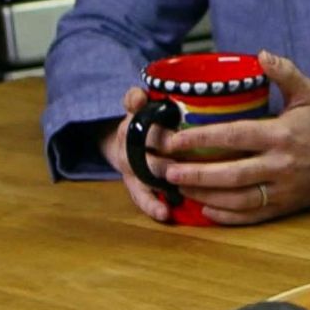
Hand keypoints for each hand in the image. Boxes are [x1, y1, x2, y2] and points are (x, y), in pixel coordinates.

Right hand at [98, 86, 174, 223]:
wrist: (124, 142)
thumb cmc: (144, 120)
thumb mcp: (138, 105)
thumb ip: (136, 98)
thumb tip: (138, 96)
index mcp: (132, 124)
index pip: (140, 123)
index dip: (153, 127)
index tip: (170, 130)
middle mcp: (129, 148)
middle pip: (145, 154)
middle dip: (164, 159)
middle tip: (185, 163)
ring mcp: (132, 170)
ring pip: (144, 178)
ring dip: (161, 185)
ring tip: (178, 191)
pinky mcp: (136, 187)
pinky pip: (141, 198)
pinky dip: (152, 206)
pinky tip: (166, 213)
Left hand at [159, 51, 309, 224]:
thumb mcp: (309, 94)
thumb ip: (285, 73)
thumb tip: (260, 54)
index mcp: (282, 135)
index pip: (236, 136)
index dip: (202, 139)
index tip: (175, 139)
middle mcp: (280, 165)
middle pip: (231, 173)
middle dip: (195, 174)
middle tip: (166, 170)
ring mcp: (282, 189)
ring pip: (236, 198)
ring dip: (204, 195)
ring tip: (177, 188)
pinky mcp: (283, 207)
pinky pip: (250, 215)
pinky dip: (225, 215)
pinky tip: (204, 207)